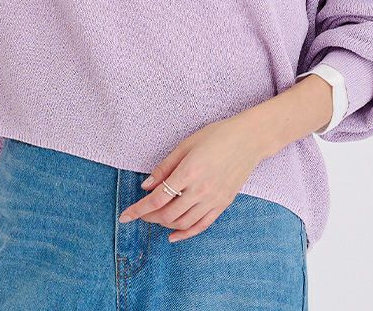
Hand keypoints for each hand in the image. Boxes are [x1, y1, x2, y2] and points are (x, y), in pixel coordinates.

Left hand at [117, 115, 266, 242]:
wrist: (248, 140)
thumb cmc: (215, 136)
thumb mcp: (185, 145)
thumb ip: (164, 167)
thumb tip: (146, 186)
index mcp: (188, 172)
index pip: (157, 199)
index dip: (138, 209)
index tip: (124, 216)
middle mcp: (201, 190)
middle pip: (168, 214)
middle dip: (149, 217)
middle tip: (140, 213)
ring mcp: (213, 200)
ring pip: (183, 223)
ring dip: (165, 224)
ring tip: (154, 218)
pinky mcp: (223, 204)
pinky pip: (202, 225)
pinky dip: (186, 233)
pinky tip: (174, 235)